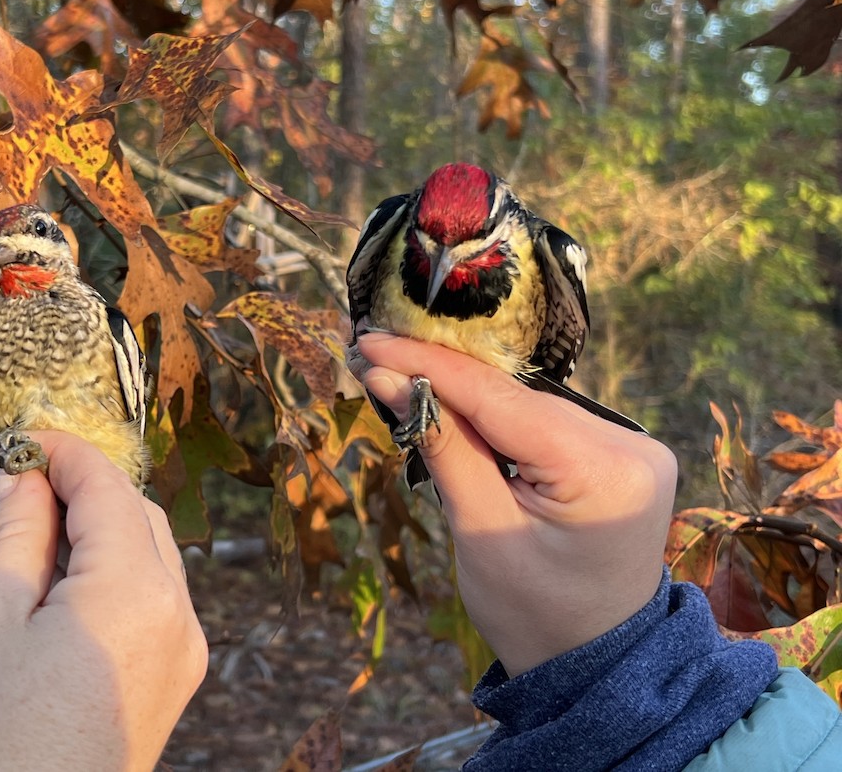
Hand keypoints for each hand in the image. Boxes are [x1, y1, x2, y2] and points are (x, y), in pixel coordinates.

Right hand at [0, 432, 207, 770]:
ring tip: (27, 536)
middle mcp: (178, 618)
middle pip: (138, 516)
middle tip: (15, 484)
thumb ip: (16, 535)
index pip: (108, 488)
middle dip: (81, 490)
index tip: (19, 439)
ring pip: (149, 554)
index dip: (62, 452)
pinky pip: (151, 599)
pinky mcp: (172, 682)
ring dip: (97, 530)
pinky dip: (111, 573)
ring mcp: (184, 654)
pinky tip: (58, 584)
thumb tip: (22, 473)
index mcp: (136, 595)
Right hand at [359, 334, 676, 676]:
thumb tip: (390, 378)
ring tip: (401, 375)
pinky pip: (547, 420)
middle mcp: (631, 446)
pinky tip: (454, 406)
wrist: (595, 663)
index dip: (429, 366)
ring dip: (466, 394)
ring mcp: (634, 447)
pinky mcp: (624, 453)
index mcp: (603, 471)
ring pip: (528, 402)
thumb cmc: (532, 612)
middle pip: (515, 396)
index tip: (371, 341)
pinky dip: (498, 415)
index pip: (499, 399)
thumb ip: (441, 446)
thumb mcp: (479, 529)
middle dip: (442, 377)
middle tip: (373, 353)